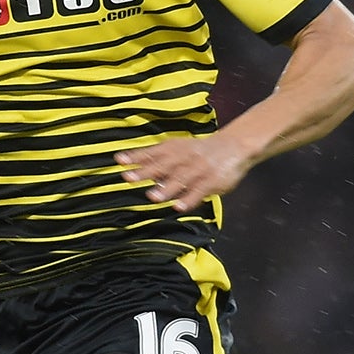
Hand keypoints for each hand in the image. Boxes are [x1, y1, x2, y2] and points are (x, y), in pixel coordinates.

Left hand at [116, 134, 253, 210]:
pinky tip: (178, 207)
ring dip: (166, 188)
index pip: (152, 152)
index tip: (120, 161)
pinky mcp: (212, 181)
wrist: (234, 146)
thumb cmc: (200, 151)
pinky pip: (199, 191)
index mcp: (175, 149)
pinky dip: (188, 199)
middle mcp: (185, 158)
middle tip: (129, 178)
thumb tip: (127, 165)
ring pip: (181, 179)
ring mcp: (198, 170)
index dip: (136, 157)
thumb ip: (154, 157)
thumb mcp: (178, 148)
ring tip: (152, 197)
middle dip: (146, 172)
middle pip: (163, 165)